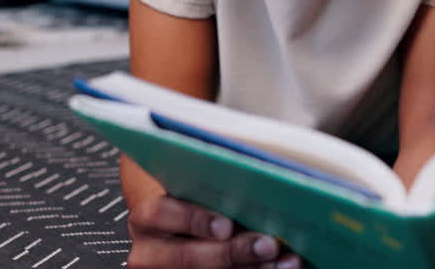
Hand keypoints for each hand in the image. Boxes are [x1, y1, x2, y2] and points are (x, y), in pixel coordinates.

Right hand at [126, 194, 300, 268]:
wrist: (176, 232)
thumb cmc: (192, 199)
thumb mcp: (191, 188)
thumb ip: (210, 185)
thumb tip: (254, 176)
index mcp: (149, 216)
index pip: (159, 213)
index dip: (194, 220)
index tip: (226, 226)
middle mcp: (150, 250)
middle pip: (186, 257)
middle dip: (231, 252)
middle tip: (268, 244)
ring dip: (251, 268)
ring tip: (285, 260)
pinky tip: (280, 266)